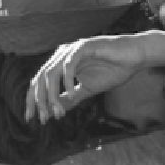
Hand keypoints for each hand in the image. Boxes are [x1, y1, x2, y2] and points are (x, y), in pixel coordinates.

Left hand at [25, 33, 153, 122]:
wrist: (133, 57)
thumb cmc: (112, 70)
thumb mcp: (87, 89)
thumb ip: (71, 98)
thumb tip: (55, 111)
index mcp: (60, 64)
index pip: (39, 82)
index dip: (33, 100)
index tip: (31, 118)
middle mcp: (62, 55)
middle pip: (40, 78)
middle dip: (39, 100)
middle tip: (44, 118)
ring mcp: (71, 50)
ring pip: (51, 73)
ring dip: (52, 95)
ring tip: (58, 112)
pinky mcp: (83, 46)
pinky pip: (69, 64)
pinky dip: (68, 81)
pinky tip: (73, 94)